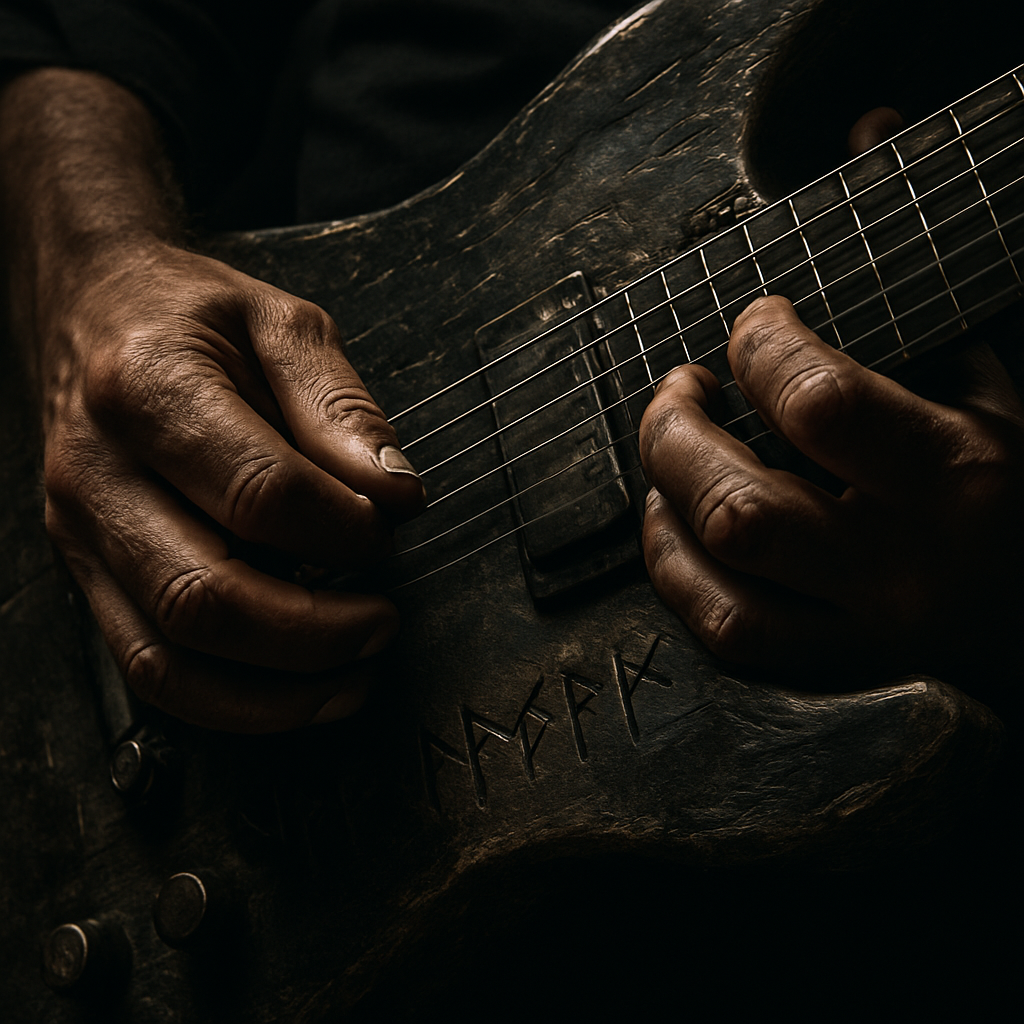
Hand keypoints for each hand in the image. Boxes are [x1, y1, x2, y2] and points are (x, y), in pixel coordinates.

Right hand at [42, 242, 424, 730]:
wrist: (93, 308)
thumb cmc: (190, 314)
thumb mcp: (281, 323)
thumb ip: (341, 408)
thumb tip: (394, 493)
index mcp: (147, 388)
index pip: (259, 493)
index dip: (342, 528)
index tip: (388, 526)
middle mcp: (98, 472)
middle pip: (205, 596)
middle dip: (315, 630)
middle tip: (383, 620)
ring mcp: (83, 533)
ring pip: (169, 658)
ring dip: (276, 692)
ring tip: (355, 674)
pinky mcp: (87, 574)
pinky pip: (149, 669)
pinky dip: (231, 701)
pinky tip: (297, 692)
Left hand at [639, 295, 1023, 683]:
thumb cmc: (1019, 498)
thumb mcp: (997, 410)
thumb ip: (903, 365)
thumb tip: (788, 326)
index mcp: (961, 475)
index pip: (818, 402)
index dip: (760, 347)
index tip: (755, 324)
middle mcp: (907, 564)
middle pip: (740, 504)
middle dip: (677, 431)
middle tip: (681, 392)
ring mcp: (869, 630)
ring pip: (723, 576)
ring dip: (667, 502)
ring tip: (669, 458)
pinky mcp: (842, 670)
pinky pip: (728, 630)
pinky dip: (677, 569)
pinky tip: (677, 525)